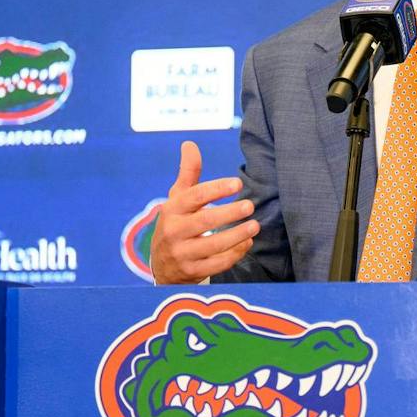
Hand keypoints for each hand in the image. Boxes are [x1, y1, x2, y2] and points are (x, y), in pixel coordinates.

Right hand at [149, 141, 258, 284]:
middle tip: (250, 206)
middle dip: (229, 213)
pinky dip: (234, 254)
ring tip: (254, 226)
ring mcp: (182, 253)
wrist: (162, 265)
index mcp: (172, 209)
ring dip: (236, 236)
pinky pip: (216, 264)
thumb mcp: (177, 199)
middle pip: (204, 221)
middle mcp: (174, 231)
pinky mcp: (191, 272)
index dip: (216, 189)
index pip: (194, 196)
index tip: (237, 183)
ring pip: (212, 245)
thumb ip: (188, 173)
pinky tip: (247, 243)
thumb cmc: (176, 223)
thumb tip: (190, 144)